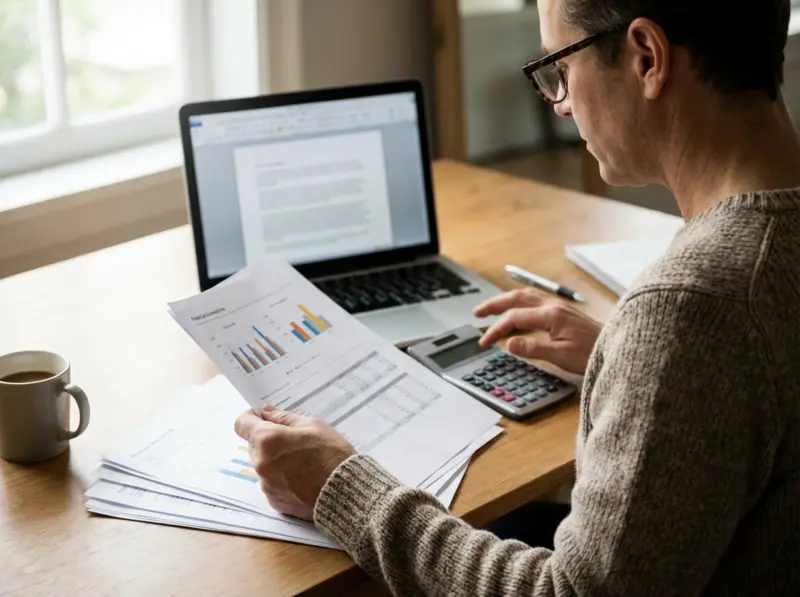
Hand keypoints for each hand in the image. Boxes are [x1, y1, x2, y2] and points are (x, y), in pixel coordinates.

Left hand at [234, 406, 356, 520]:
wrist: (345, 492)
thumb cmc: (332, 453)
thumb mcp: (312, 425)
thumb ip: (284, 418)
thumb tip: (266, 412)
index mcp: (268, 440)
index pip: (242, 424)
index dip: (251, 418)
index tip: (263, 418)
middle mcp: (261, 463)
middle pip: (254, 445)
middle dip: (268, 440)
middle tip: (293, 441)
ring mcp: (266, 484)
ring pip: (263, 464)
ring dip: (275, 460)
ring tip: (302, 462)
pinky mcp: (274, 500)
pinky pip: (271, 482)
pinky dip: (282, 478)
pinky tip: (302, 477)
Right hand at [474, 289, 601, 374]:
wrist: (617, 348)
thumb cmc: (592, 353)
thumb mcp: (561, 356)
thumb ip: (533, 349)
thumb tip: (508, 344)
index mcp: (550, 315)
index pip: (514, 318)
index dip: (496, 329)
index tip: (485, 342)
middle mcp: (553, 306)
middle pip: (516, 298)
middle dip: (494, 304)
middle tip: (477, 313)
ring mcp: (559, 307)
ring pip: (526, 296)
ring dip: (506, 301)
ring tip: (491, 308)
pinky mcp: (563, 311)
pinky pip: (535, 301)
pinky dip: (519, 303)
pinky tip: (517, 310)